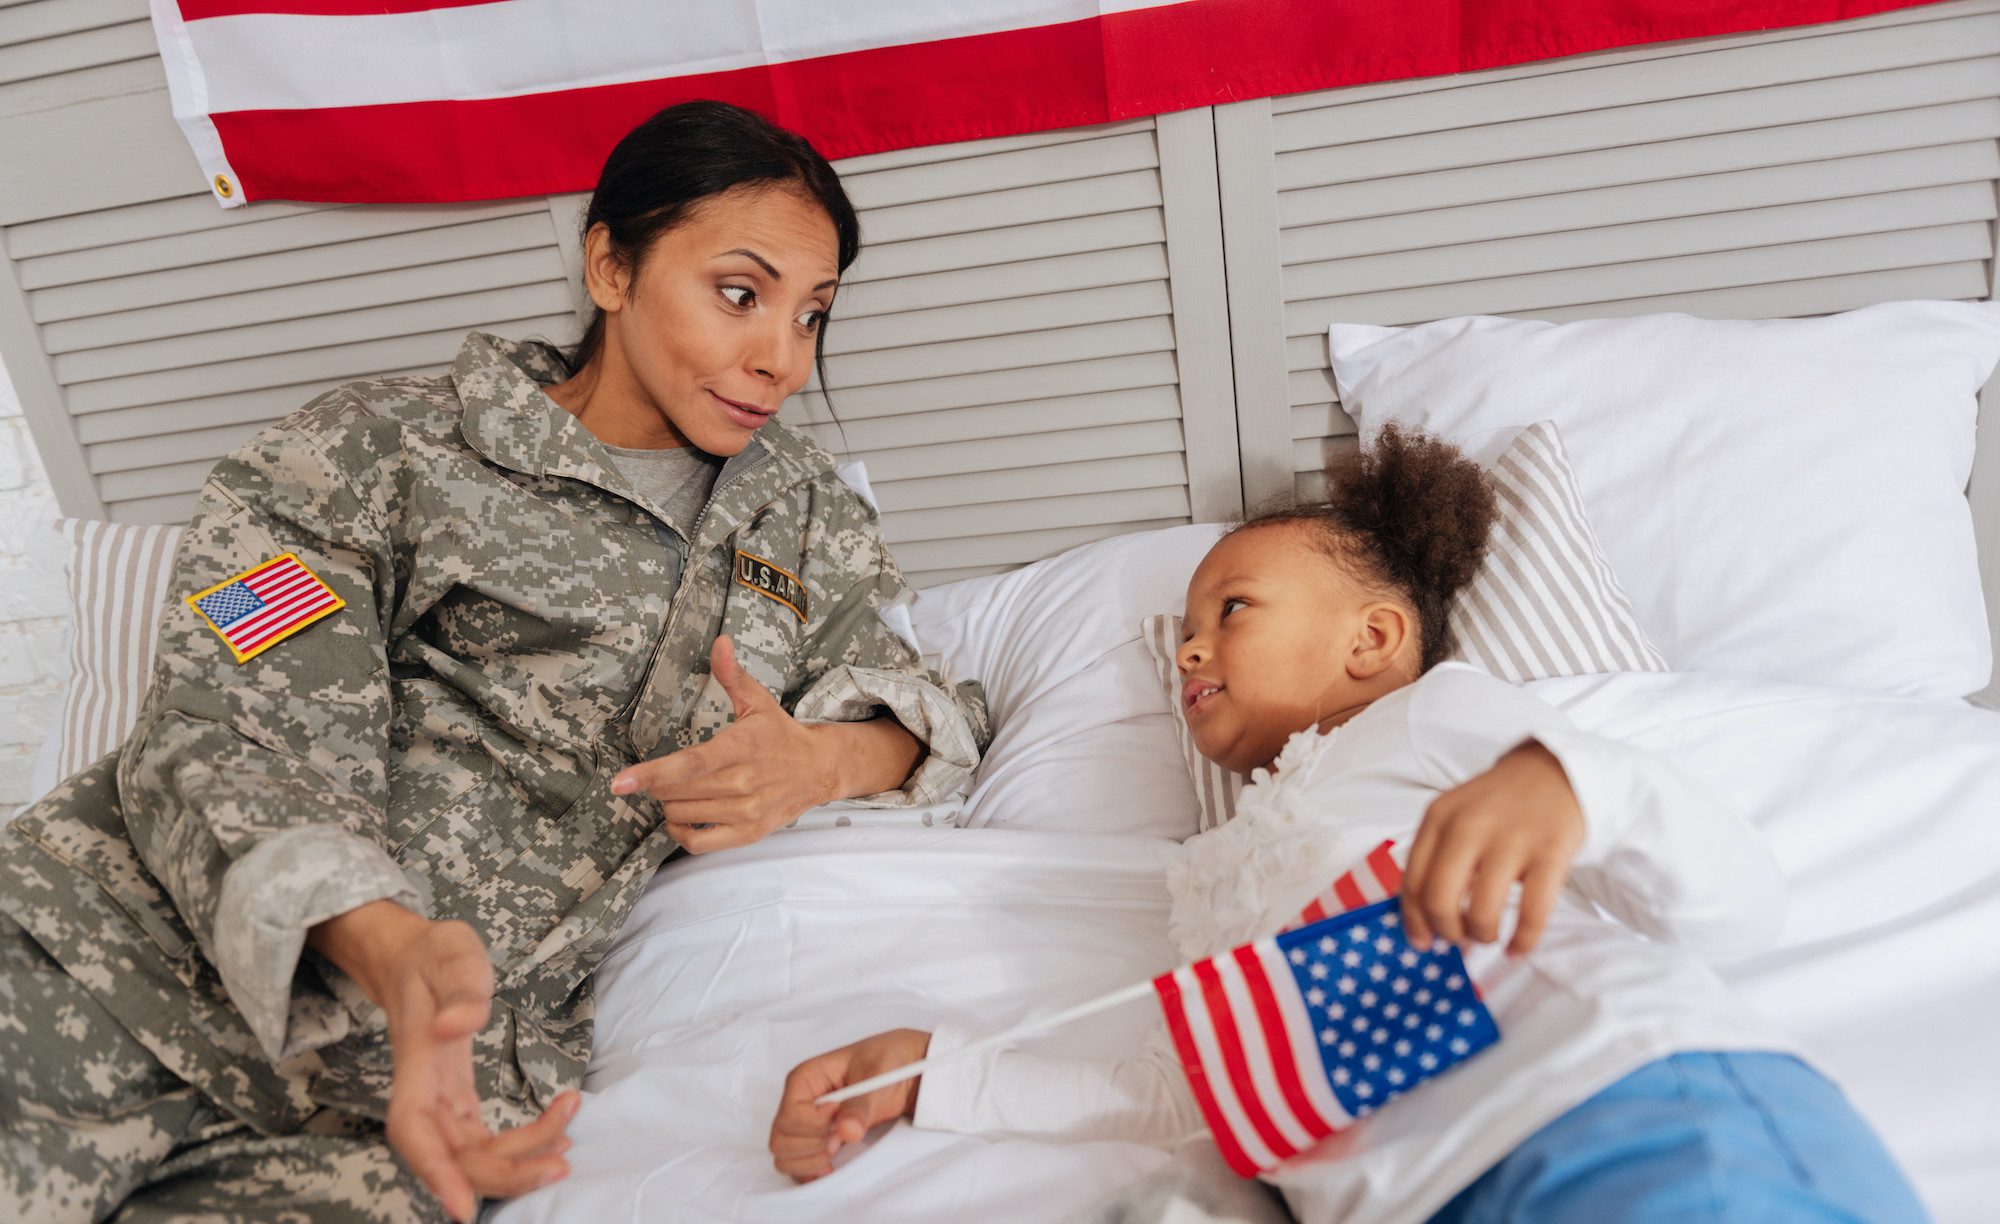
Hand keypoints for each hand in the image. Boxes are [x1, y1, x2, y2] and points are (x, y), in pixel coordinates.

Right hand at [369, 915, 577, 1219]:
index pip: (413, 1130)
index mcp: (416, 1062)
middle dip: (503, 1171)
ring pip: (470, 1155)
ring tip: (568, 1145)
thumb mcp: (452, 954)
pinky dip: (516, 1146)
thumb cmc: (434, 954)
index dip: (433, 1172)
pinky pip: (481, 1140)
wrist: (415, 956)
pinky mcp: (455, 1100)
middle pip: (452, 1155)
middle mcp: (422, 1091)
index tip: (462, 1207)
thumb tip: (456, 1026)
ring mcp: (437, 1100)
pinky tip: (555, 1137)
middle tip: (561, 1163)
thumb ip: (461, 990)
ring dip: (517, 1162)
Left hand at [611, 636, 840, 853]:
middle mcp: (743, 783)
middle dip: (659, 782)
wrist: (820, 769)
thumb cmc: (780, 734)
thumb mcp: (757, 701)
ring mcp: (746, 812)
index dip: (651, 774)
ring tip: (683, 790)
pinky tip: (683, 816)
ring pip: (682, 814)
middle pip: (676, 792)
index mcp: (740, 748)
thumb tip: (719, 641)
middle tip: (670, 771)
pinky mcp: (748, 833)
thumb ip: (731, 674)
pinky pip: (697, 843)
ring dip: (670, 803)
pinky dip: (680, 831)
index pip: (689, 764)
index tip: (620, 782)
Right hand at [768, 1029, 930, 1182]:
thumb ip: (861, 1104)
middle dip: (812, 1146)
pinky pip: (797, 1165)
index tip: (840, 1113)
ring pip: (784, 1156)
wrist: (903, 1072)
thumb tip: (846, 1131)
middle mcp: (798, 1101)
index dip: (816, 1124)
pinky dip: (810, 1171)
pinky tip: (832, 1165)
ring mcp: (804, 1122)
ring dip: (810, 1161)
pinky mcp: (814, 1138)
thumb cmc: (884, 1061)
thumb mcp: (876, 1074)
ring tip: (837, 1148)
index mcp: (805, 1078)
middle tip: (840, 1137)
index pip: (790, 1117)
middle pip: (780, 1140)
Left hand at [1401, 740, 1583, 955]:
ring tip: (1488, 935)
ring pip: (1482, 913)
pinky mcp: (1551, 853)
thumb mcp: (1455, 815)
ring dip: (1482, 936)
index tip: (1423, 942)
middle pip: (1439, 901)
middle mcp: (1469, 826)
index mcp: (1438, 818)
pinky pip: (1532, 914)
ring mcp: (1511, 839)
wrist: (1554, 771)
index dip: (1414, 921)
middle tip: (1459, 939)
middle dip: (1447, 932)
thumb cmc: (1498, 804)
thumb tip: (1422, 919)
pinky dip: (1522, 942)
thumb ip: (1435, 856)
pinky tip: (1517, 948)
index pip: (1412, 882)